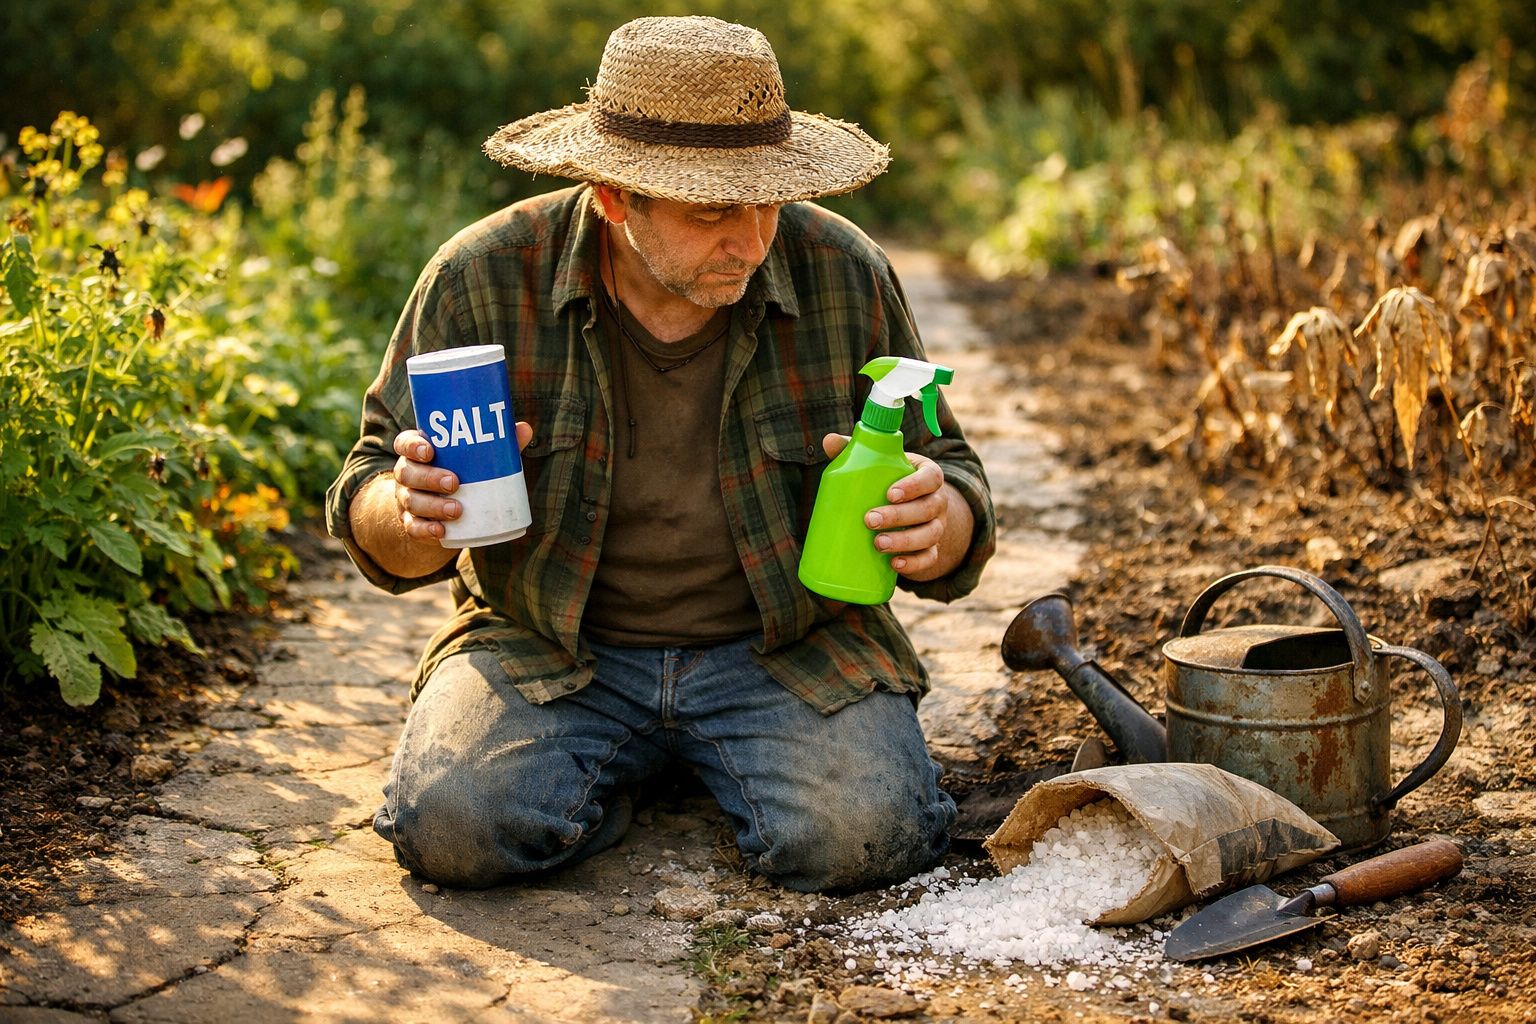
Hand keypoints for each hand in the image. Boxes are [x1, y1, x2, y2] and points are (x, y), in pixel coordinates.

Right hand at [392, 423, 533, 544]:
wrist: (440, 512)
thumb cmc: (459, 474)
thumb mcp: (472, 460)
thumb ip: (496, 446)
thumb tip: (525, 429)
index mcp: (418, 453)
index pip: (405, 443)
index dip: (412, 446)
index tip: (430, 450)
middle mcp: (408, 474)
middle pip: (408, 472)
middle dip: (429, 477)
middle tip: (454, 482)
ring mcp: (407, 500)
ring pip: (411, 501)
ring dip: (432, 506)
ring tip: (457, 510)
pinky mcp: (411, 523)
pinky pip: (413, 527)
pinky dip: (425, 529)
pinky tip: (440, 531)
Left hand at [821, 433, 972, 580]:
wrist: (910, 513)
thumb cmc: (889, 482)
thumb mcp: (879, 466)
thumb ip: (856, 452)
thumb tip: (829, 440)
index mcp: (928, 476)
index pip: (931, 477)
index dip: (914, 485)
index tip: (890, 493)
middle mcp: (937, 501)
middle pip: (927, 508)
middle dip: (899, 516)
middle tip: (870, 520)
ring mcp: (937, 526)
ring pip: (930, 534)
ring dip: (905, 541)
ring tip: (878, 544)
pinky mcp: (931, 549)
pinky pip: (929, 558)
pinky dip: (914, 563)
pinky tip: (894, 564)